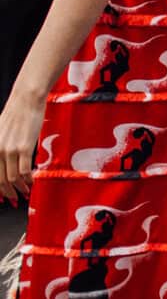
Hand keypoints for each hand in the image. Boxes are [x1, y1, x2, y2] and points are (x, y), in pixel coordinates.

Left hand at [0, 86, 44, 202]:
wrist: (26, 101)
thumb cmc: (15, 114)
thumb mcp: (0, 134)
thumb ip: (0, 149)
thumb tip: (4, 163)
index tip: (3, 195)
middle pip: (0, 180)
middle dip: (8, 192)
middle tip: (15, 197)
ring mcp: (9, 150)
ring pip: (12, 178)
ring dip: (19, 187)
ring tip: (25, 191)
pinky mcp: (24, 148)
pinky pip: (24, 170)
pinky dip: (28, 179)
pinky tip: (31, 181)